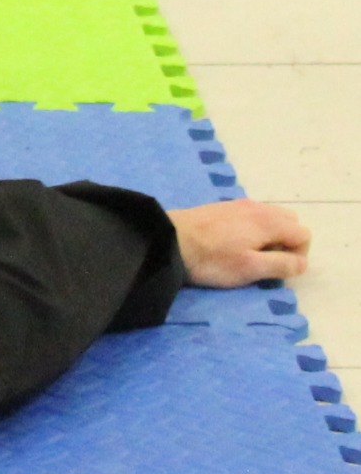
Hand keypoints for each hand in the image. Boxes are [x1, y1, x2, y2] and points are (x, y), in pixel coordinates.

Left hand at [169, 200, 309, 286]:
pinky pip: (252, 216)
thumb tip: (302, 262)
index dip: (298, 255)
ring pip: (271, 218)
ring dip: (271, 236)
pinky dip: (255, 229)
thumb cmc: (212, 259)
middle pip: (290, 222)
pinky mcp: (224, 208)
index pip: (304, 234)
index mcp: (268, 220)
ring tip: (250, 254)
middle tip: (265, 261)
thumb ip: (282, 265)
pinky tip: (234, 243)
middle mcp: (257, 207)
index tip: (277, 268)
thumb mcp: (251, 269)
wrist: (169, 240)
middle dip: (287, 243)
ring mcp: (239, 204)